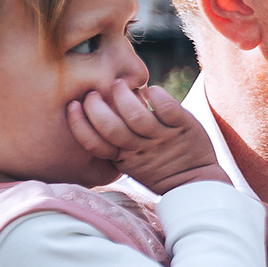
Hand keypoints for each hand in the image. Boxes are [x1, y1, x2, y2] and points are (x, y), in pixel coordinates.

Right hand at [66, 83, 229, 194]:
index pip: (95, 145)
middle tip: (94, 93)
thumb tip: (95, 104)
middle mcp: (141, 148)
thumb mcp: (130, 159)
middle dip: (98, 108)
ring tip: (119, 85)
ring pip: (138, 118)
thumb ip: (114, 138)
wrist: (194, 182)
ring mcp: (162, 138)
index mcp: (123, 157)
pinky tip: (151, 90)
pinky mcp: (184, 127)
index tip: (73, 105)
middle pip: (112, 129)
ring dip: (125, 98)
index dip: (80, 125)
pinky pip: (168, 109)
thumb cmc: (156, 164)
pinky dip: (157, 96)